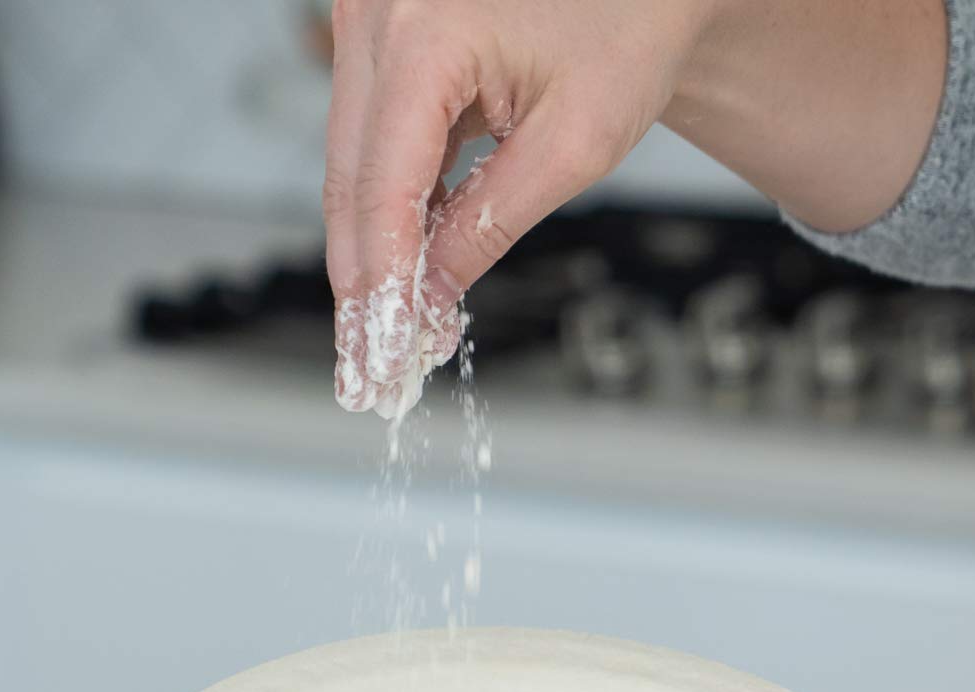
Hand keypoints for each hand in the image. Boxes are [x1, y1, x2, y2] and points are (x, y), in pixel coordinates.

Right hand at [323, 0, 947, 414]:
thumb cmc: (627, 20)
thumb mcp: (575, 143)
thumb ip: (493, 223)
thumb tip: (434, 294)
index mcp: (425, 32)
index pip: (381, 188)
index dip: (380, 287)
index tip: (381, 356)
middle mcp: (378, 13)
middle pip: (347, 180)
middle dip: (362, 287)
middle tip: (368, 373)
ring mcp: (370, 17)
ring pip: (350, 163)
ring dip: (372, 255)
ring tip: (390, 340)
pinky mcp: (382, 34)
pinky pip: (373, 137)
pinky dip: (391, 209)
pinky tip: (410, 276)